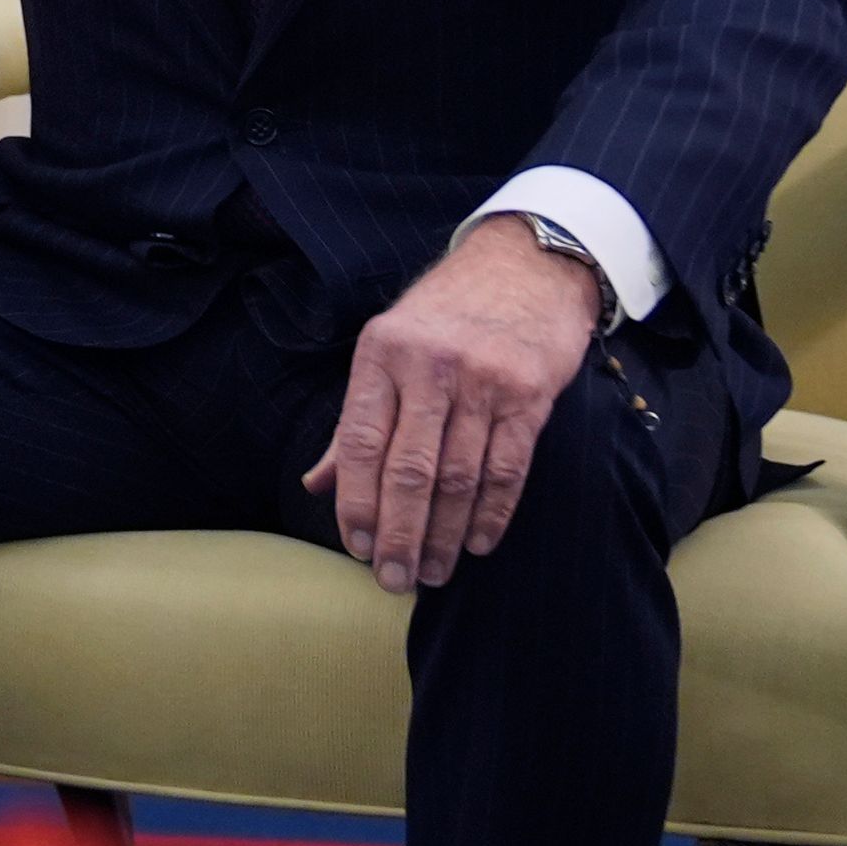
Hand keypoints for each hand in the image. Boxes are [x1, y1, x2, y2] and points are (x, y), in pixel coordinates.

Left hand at [302, 215, 601, 593]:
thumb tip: (317, 484)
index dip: (357, 502)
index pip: (360, 443)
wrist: (524, 266)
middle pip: (409, 470)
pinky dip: (491, 514)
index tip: (357, 547)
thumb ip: (354, 421)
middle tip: (394, 579)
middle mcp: (429, 368)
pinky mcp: (529, 395)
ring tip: (432, 572)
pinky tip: (476, 543)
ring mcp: (482, 381)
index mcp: (381, 355)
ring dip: (443, 534)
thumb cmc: (444, 315)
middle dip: (399, 533)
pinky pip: (507, 468)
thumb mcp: (386, 350)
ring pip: (458, 477)